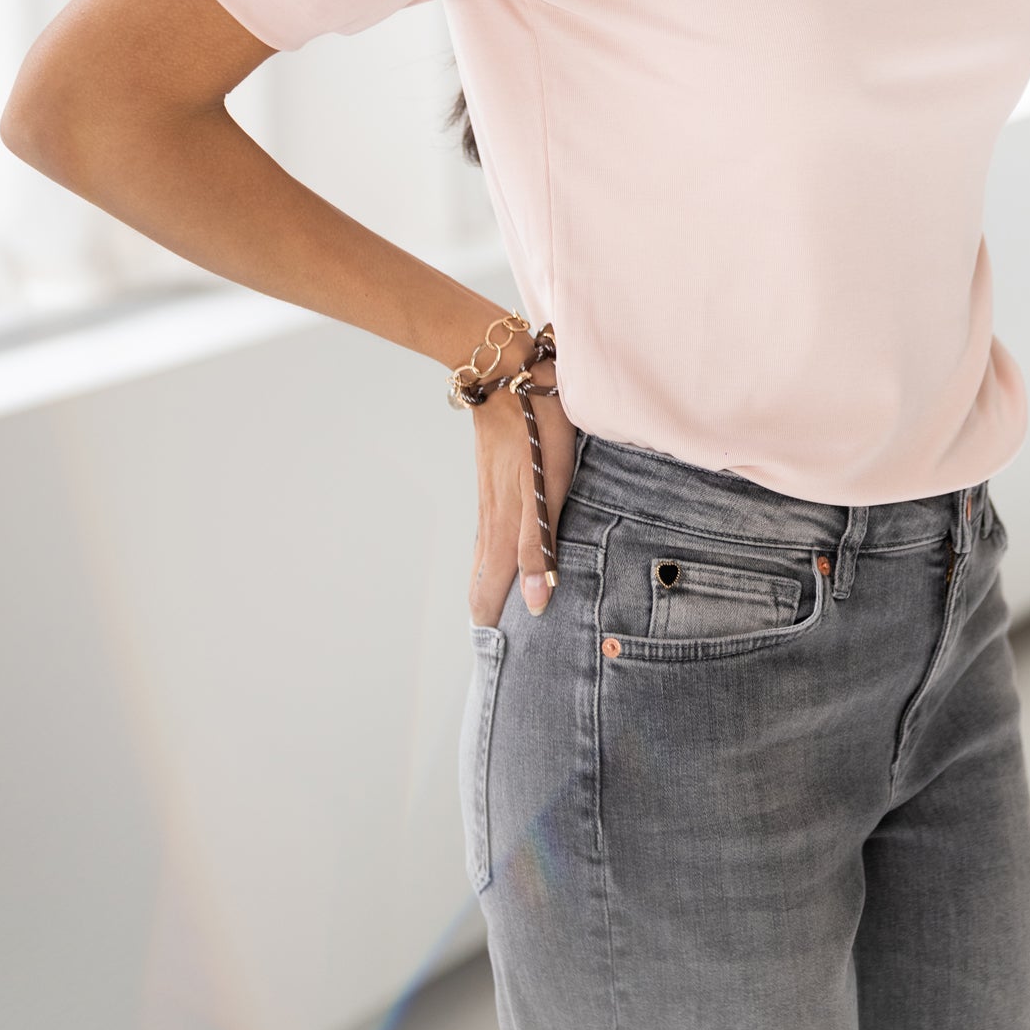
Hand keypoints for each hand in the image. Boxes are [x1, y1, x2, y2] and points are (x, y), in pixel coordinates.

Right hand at [467, 325, 575, 629]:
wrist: (506, 368)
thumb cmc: (536, 422)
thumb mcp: (546, 484)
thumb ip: (538, 542)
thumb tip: (535, 601)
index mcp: (504, 525)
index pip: (490, 589)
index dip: (490, 623)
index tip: (493, 662)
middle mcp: (492, 516)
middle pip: (483, 577)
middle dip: (487, 612)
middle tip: (494, 650)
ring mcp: (490, 495)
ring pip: (485, 554)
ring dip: (489, 585)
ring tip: (495, 613)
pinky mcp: (496, 478)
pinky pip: (490, 531)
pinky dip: (491, 556)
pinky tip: (499, 555)